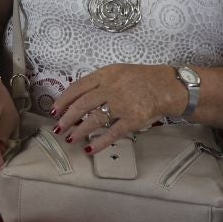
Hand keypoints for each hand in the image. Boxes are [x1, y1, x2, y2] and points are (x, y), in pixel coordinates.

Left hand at [54, 64, 186, 154]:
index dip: (63, 100)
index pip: (78, 87)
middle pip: (82, 104)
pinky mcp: (134, 120)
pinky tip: (89, 148)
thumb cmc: (140, 79)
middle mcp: (112, 88)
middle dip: (67, 117)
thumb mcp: (117, 72)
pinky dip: (100, 142)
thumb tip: (76, 98)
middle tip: (57, 127)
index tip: (54, 110)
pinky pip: (113, 133)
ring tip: (69, 138)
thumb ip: (98, 83)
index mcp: (105, 74)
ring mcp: (123, 105)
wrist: (168, 87)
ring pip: (95, 119)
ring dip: (79, 130)